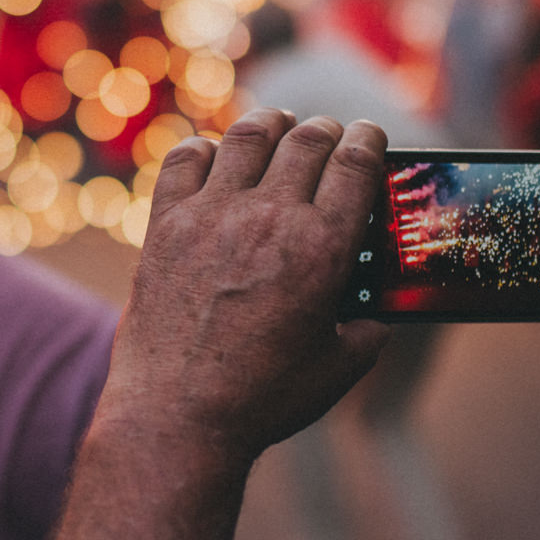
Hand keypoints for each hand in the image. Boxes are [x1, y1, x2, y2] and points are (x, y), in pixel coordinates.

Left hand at [101, 110, 391, 464]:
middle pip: (307, 140)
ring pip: (248, 137)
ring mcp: (213, 216)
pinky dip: (204, 148)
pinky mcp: (166, 225)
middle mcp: (270, 218)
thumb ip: (368, 330)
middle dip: (326, 130)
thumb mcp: (340, 368)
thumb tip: (374, 315)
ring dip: (271, 124)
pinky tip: (213, 156)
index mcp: (324, 248)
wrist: (177, 415)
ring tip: (278, 126)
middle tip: (329, 134)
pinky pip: (184, 160)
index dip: (369, 140)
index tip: (369, 136)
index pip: (357, 163)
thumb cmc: (262, 399)